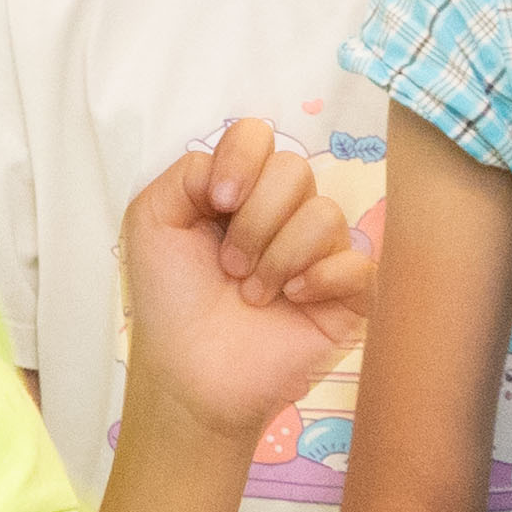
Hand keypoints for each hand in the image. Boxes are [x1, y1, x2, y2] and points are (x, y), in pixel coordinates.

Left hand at [120, 119, 372, 445]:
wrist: (190, 374)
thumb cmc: (170, 302)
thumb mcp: (152, 221)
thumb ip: (187, 172)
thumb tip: (234, 164)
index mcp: (240, 191)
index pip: (259, 137)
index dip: (242, 160)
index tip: (217, 201)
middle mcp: (284, 214)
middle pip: (294, 170)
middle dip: (254, 220)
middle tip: (229, 266)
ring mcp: (320, 252)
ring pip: (325, 215)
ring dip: (278, 257)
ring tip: (253, 294)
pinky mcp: (349, 295)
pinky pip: (359, 262)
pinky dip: (321, 278)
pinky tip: (292, 301)